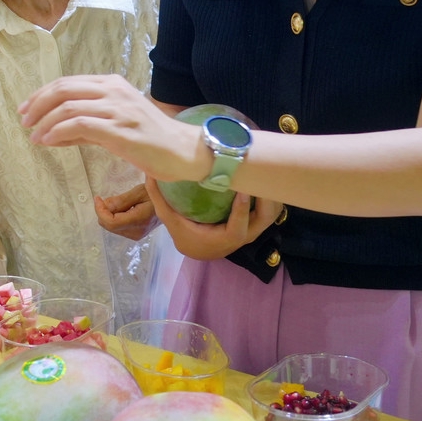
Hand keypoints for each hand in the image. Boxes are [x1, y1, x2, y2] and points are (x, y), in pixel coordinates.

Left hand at [20, 76, 209, 182]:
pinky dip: (59, 132)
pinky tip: (48, 141)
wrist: (183, 151)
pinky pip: (80, 125)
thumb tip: (53, 132)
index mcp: (111, 84)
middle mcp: (113, 91)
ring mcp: (117, 109)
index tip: (26, 109)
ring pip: (68, 107)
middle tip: (24, 121)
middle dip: (37, 104)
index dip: (42, 94)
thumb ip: (86, 123)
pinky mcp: (120, 131)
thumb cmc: (150, 138)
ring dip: (45, 122)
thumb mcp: (115, 122)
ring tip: (34, 136)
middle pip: (64, 89)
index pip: (68, 82)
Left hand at [95, 184, 156, 240]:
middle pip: (109, 226)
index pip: (112, 222)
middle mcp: (136, 232)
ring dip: (109, 214)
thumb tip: (104, 205)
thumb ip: (121, 200)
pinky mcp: (136, 234)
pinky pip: (118, 227)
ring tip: (120, 202)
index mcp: (139, 221)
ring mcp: (136, 235)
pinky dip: (115, 217)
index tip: (98, 198)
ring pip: (112, 227)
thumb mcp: (140, 192)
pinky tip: (123, 208)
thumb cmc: (159, 193)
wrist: (172, 204)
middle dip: (104, 212)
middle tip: (107, 198)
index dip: (100, 211)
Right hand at [143, 175, 282, 260]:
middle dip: (268, 200)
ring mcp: (252, 231)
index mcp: (226, 238)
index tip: (243, 189)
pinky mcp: (256, 224)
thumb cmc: (186, 234)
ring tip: (268, 171)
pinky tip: (265, 177)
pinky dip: (270, 196)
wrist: (198, 248)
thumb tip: (149, 173)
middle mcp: (243, 236)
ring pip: (271, 214)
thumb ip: (159, 198)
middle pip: (265, 220)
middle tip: (264, 175)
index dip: (244, 209)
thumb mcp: (170, 218)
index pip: (239, 226)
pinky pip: (269, 210)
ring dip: (273, 195)